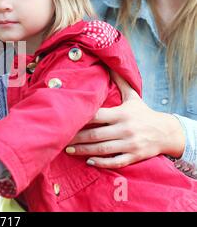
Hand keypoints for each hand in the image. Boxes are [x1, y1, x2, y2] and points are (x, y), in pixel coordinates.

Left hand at [65, 70, 184, 168]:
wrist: (166, 132)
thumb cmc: (144, 113)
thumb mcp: (133, 96)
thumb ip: (120, 82)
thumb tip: (110, 63)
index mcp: (122, 114)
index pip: (97, 116)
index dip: (81, 118)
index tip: (66, 119)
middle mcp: (125, 129)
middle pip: (96, 135)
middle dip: (77, 137)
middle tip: (60, 138)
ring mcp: (129, 144)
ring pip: (102, 149)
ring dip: (84, 151)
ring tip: (68, 149)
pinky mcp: (134, 156)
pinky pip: (115, 161)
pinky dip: (102, 163)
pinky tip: (89, 161)